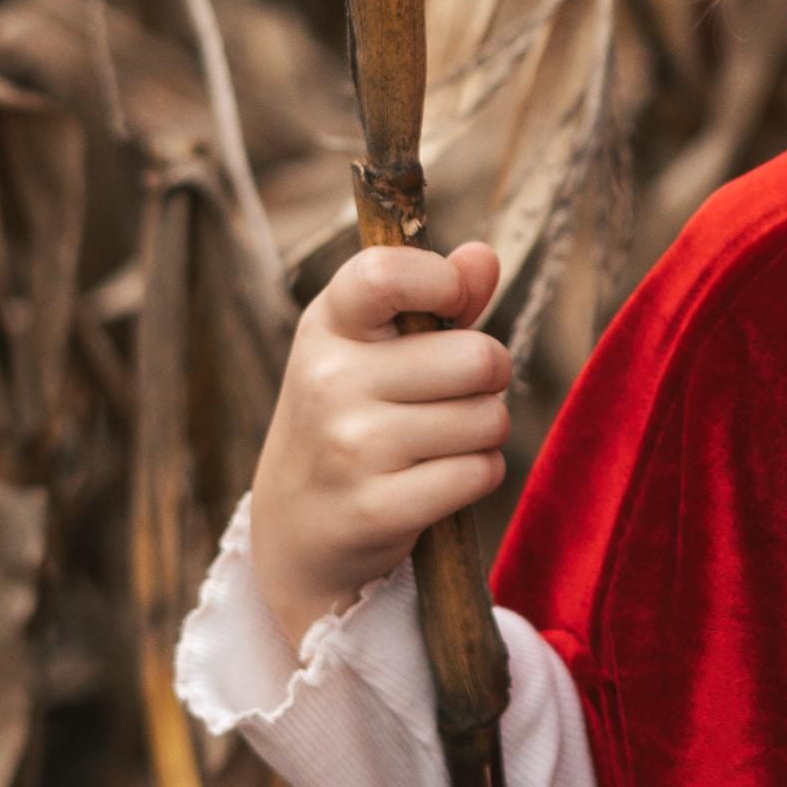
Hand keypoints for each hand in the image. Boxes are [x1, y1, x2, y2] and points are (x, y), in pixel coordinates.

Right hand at [249, 242, 511, 644]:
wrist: (297, 529)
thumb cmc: (352, 418)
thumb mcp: (372, 348)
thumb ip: (435, 300)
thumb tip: (483, 257)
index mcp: (328, 326)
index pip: (386, 274)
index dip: (443, 282)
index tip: (454, 302)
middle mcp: (330, 381)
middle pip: (478, 358)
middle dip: (489, 378)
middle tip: (452, 395)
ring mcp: (350, 447)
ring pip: (488, 418)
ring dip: (484, 432)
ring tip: (438, 441)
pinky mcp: (377, 507)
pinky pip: (481, 472)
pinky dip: (477, 475)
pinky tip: (436, 481)